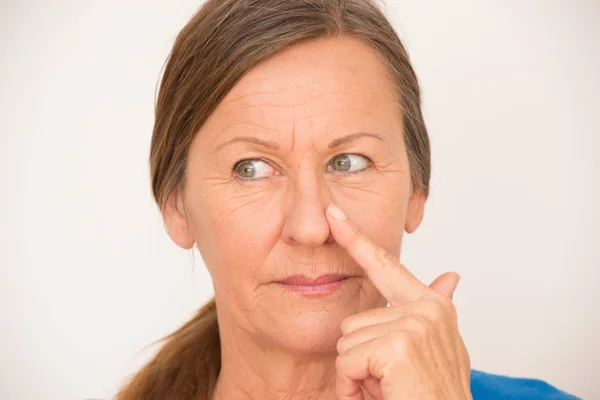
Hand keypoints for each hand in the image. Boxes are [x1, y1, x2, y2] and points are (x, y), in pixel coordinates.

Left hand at [326, 204, 471, 399]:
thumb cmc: (436, 394)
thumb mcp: (439, 349)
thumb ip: (433, 309)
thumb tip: (451, 275)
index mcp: (431, 304)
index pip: (386, 266)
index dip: (357, 239)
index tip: (334, 214)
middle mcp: (426, 307)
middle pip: (354, 320)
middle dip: (360, 358)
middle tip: (390, 380)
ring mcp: (414, 323)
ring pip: (346, 342)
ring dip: (357, 374)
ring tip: (389, 388)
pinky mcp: (398, 345)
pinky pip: (347, 361)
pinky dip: (352, 386)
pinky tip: (381, 394)